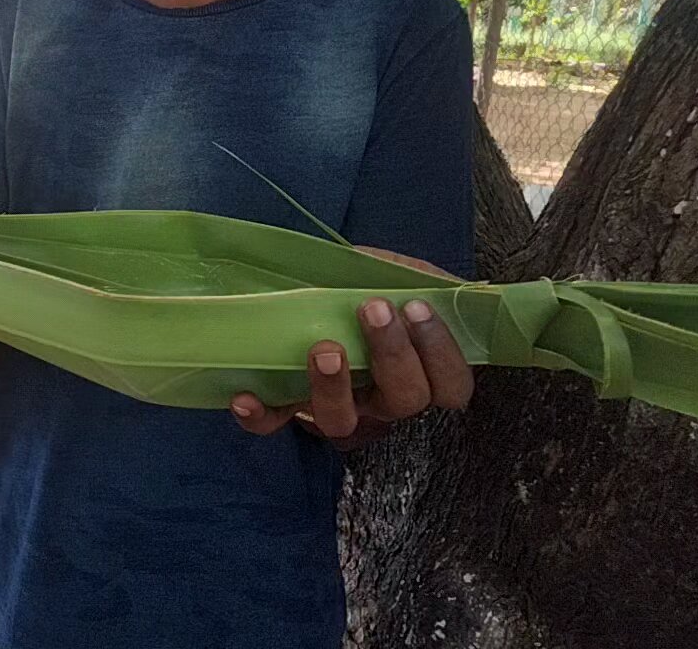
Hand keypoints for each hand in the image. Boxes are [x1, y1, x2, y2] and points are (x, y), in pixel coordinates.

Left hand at [229, 247, 473, 448]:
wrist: (306, 292)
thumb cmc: (360, 288)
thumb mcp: (388, 274)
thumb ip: (408, 276)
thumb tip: (422, 278)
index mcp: (418, 371)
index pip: (450, 386)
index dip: (442, 355)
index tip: (417, 308)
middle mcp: (381, 400)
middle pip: (404, 402)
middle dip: (393, 356)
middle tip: (374, 310)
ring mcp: (335, 408)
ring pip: (341, 422)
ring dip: (334, 388)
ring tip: (323, 348)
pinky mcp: (289, 407)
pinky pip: (276, 423)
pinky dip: (261, 415)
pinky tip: (246, 395)